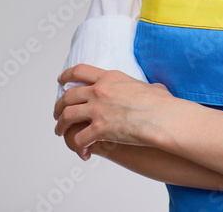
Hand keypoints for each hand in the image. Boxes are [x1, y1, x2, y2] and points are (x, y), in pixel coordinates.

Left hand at [53, 64, 173, 153]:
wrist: (163, 118)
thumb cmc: (162, 104)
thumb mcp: (152, 87)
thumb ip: (146, 87)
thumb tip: (155, 89)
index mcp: (110, 77)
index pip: (79, 71)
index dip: (66, 76)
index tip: (61, 82)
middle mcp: (99, 91)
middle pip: (67, 96)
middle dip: (59, 106)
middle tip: (58, 114)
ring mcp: (98, 109)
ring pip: (66, 116)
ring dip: (60, 126)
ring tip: (60, 133)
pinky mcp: (100, 129)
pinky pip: (79, 139)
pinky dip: (78, 147)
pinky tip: (84, 152)